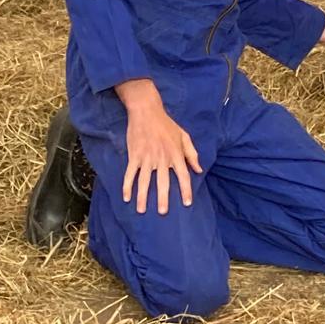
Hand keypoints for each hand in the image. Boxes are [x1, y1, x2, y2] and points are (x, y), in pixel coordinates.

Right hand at [115, 79, 201, 213]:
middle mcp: (162, 158)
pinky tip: (126, 198)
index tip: (187, 203)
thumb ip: (192, 153)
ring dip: (142, 197)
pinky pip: (130, 174)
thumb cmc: (167, 124)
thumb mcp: (184, 136)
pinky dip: (127, 186)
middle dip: (163, 198)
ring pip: (144, 181)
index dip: (186, 190)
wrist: (146, 111)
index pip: (183, 175)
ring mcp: (147, 158)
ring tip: (141, 211)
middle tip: (163, 212)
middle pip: (163, 182)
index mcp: (175, 154)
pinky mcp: (134, 156)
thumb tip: (198, 169)